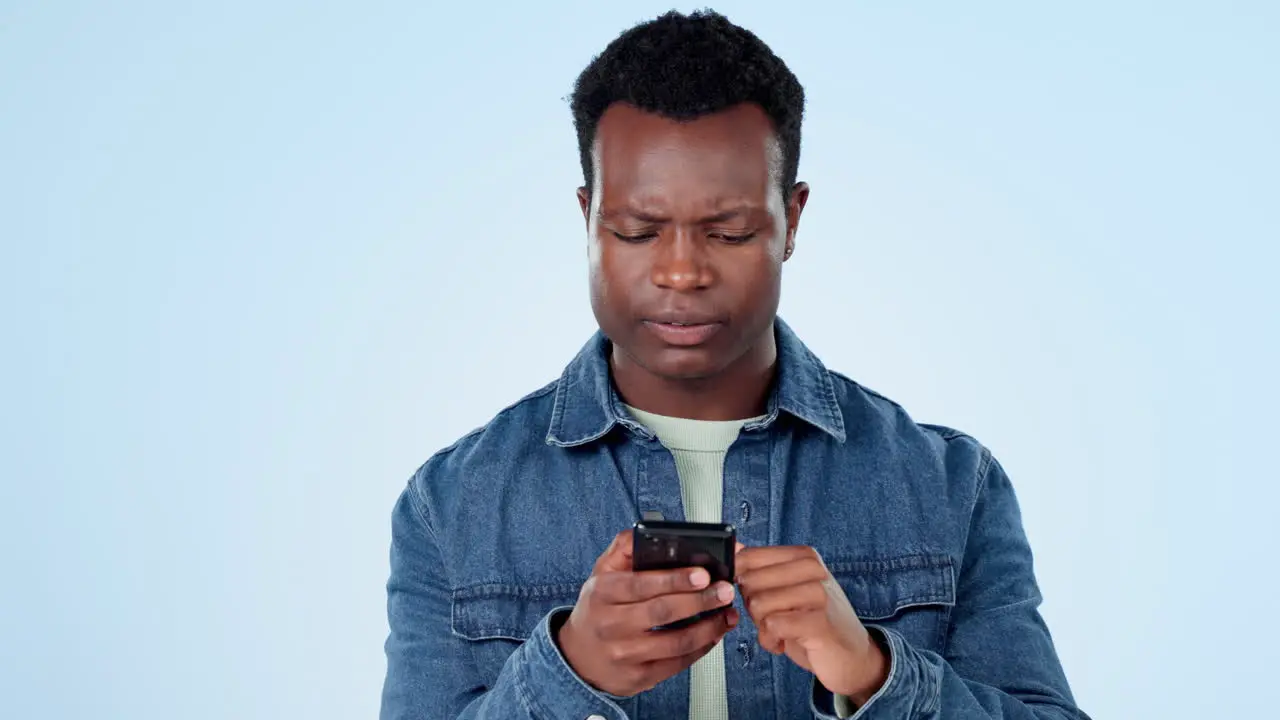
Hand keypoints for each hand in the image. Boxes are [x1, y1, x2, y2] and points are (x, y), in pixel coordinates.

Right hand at [556, 530, 739, 696]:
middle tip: (724, 590)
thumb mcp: (602, 573)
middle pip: (662, 612)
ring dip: (708, 627)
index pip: (641, 584)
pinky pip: (678, 663)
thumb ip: (625, 547)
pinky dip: (702, 648)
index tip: (702, 573)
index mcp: (602, 593)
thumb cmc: (598, 608)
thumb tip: (650, 531)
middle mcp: (611, 625)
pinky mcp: (640, 677)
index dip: (674, 579)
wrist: (579, 656)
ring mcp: (625, 654)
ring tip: (726, 614)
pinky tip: (713, 634)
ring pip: (675, 642)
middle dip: (700, 600)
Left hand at [736, 544, 887, 704]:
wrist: (852, 656)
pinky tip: (784, 642)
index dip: (740, 581)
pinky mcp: (819, 622)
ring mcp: (819, 594)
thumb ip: (760, 569)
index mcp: (803, 556)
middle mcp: (813, 569)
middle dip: (752, 607)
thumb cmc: (816, 622)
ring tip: (782, 631)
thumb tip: (734, 548)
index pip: (749, 556)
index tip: (756, 596)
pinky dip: (770, 640)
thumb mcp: (786, 590)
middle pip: (750, 581)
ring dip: (762, 626)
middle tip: (774, 618)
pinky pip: (772, 625)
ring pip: (758, 603)